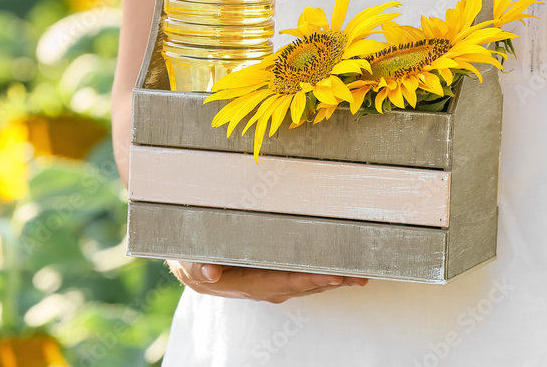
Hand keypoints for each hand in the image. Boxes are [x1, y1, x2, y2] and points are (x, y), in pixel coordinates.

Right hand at [167, 260, 368, 303]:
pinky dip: (324, 274)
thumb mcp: (188, 261)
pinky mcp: (276, 276)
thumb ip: (198, 268)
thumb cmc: (193, 258)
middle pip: (302, 285)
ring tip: (357, 275)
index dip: (307, 278)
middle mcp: (263, 287)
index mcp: (245, 283)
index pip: (282, 282)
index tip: (331, 275)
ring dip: (333, 279)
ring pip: (306, 283)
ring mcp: (271, 284)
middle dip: (331, 280)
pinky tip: (341, 272)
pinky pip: (304, 277)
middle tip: (357, 275)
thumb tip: (212, 274)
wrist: (191, 265)